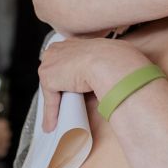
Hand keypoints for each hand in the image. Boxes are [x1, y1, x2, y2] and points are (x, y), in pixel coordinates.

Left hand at [38, 38, 154, 130]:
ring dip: (54, 103)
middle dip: (55, 88)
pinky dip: (51, 114)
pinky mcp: (49, 78)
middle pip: (53, 73)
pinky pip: (50, 101)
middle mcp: (58, 49)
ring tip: (56, 119)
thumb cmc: (116, 58)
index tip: (69, 87)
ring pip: (51, 88)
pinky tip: (52, 126)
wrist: (109, 62)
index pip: (64, 60)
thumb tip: (119, 71)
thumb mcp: (110, 57)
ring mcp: (51, 63)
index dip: (66, 74)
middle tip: (61, 103)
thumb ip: (103, 63)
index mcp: (73, 42)